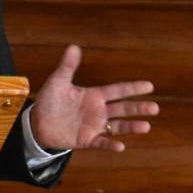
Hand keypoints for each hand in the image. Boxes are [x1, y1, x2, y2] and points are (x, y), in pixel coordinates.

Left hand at [29, 44, 157, 151]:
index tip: (149, 86)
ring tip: (146, 126)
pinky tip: (120, 146)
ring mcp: (94, 126)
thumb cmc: (50, 101)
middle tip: (155, 108)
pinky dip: (110, 144)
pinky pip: (101, 142)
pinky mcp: (86, 140)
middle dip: (138, 108)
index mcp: (94, 95)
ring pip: (117, 126)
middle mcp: (98, 111)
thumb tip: (74, 47)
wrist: (37, 122)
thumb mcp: (58, 82)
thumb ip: (67, 66)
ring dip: (131, 127)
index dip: (132, 88)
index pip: (117, 90)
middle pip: (122, 109)